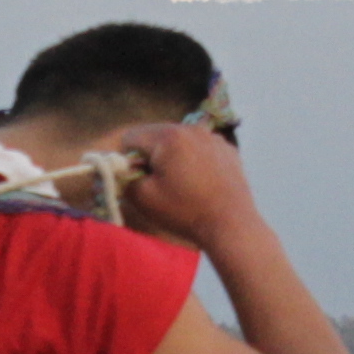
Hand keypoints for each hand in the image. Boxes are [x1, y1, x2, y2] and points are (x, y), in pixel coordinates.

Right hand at [107, 116, 262, 248]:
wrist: (231, 224)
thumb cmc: (185, 211)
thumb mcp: (144, 198)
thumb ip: (125, 178)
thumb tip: (122, 169)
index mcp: (168, 137)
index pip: (131, 136)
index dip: (125, 157)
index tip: (134, 178)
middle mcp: (191, 129)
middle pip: (156, 135)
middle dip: (150, 155)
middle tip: (155, 182)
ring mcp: (212, 137)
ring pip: (179, 140)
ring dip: (172, 156)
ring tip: (180, 183)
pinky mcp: (227, 149)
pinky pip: (200, 148)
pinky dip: (193, 159)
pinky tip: (199, 182)